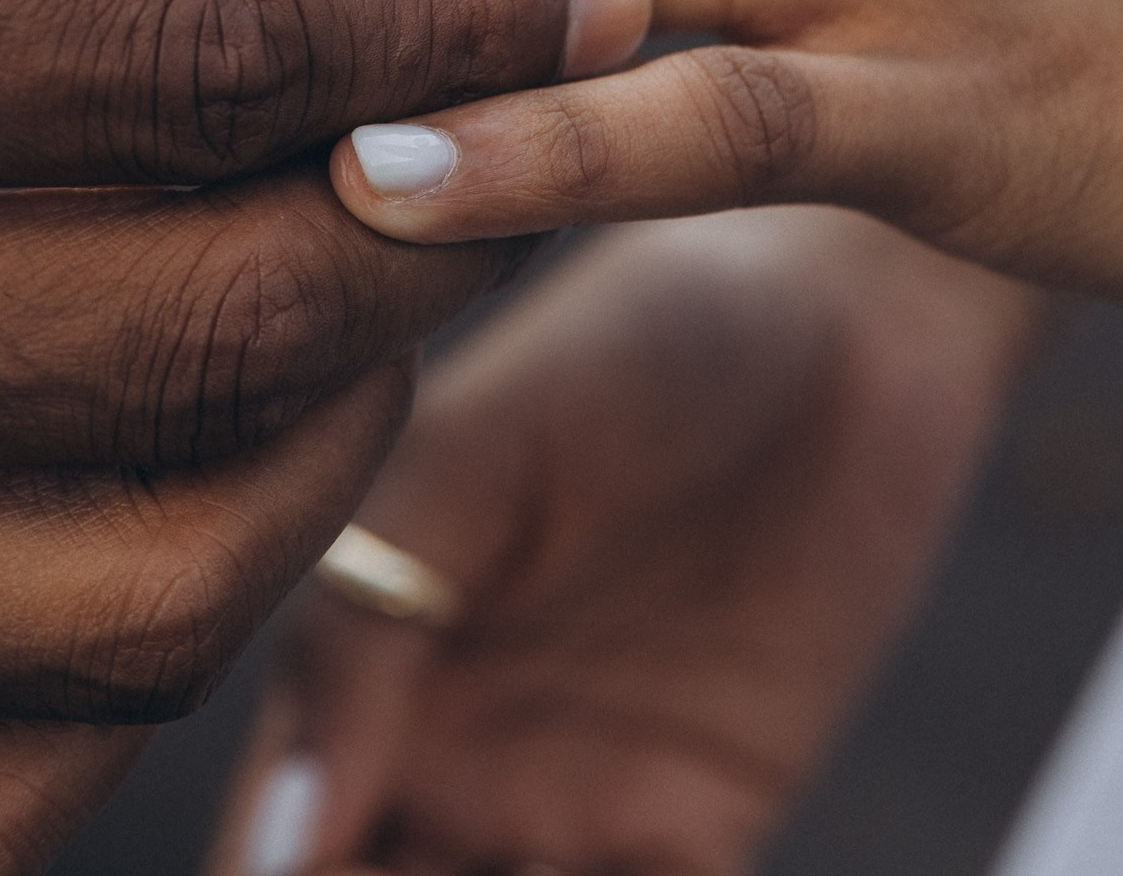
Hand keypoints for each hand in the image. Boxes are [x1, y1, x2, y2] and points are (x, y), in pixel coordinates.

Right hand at [0, 0, 648, 874]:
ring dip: (335, 420)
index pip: (190, 53)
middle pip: (203, 326)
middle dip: (432, 206)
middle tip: (509, 106)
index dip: (442, 7)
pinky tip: (174, 443)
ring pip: (155, 582)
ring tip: (352, 259)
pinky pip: (14, 769)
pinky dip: (162, 624)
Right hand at [203, 212, 1034, 875]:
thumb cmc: (646, 326)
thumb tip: (287, 830)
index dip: (273, 875)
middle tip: (440, 875)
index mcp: (365, 653)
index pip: (279, 830)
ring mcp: (570, 801)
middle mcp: (449, 750)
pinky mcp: (703, 829)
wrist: (850, 304)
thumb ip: (367, 625)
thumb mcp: (476, 449)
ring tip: (540, 868)